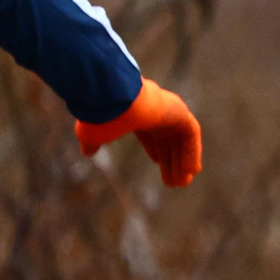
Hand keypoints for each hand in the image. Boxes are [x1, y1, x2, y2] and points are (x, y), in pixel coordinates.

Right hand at [74, 78, 200, 187]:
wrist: (111, 97)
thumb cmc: (99, 115)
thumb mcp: (92, 133)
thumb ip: (92, 142)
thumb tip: (86, 152)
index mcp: (135, 113)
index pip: (148, 132)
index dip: (153, 148)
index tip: (157, 162)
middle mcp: (154, 110)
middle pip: (167, 139)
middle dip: (170, 160)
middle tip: (174, 181)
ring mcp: (168, 109)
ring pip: (181, 139)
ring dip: (183, 160)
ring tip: (183, 182)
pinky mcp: (180, 111)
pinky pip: (191, 134)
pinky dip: (192, 152)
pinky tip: (192, 171)